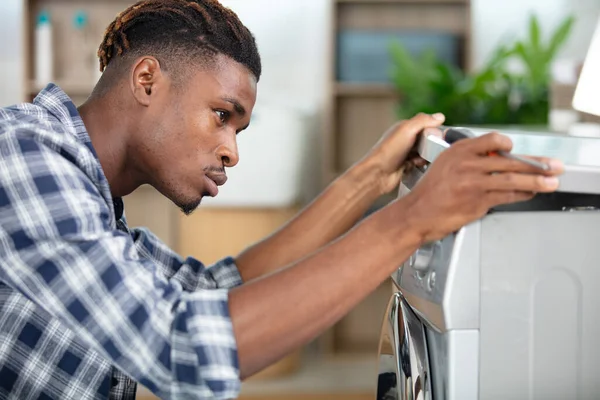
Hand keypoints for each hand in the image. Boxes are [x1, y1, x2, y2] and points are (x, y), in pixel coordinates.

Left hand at [357, 113, 445, 195]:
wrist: (377, 174)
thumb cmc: (388, 151)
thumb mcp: (407, 130)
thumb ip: (423, 121)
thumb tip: (440, 116)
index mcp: (404, 127)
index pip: (426, 125)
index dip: (433, 131)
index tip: (437, 137)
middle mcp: (405, 139)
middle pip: (427, 140)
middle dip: (430, 145)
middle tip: (427, 150)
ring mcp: (406, 153)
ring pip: (425, 153)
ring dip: (425, 157)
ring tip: (418, 159)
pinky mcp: (406, 165)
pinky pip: (421, 164)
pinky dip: (420, 165)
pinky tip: (414, 166)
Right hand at [399, 131, 563, 242]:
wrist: (415, 214)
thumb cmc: (429, 193)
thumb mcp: (445, 165)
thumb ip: (469, 160)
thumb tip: (496, 160)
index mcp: (458, 151)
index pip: (493, 140)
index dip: (508, 145)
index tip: (517, 150)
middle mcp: (467, 164)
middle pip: (509, 160)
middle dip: (536, 164)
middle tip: (553, 165)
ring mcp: (473, 183)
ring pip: (512, 179)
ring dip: (537, 181)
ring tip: (552, 182)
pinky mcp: (477, 202)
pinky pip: (506, 196)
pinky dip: (522, 195)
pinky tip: (530, 194)